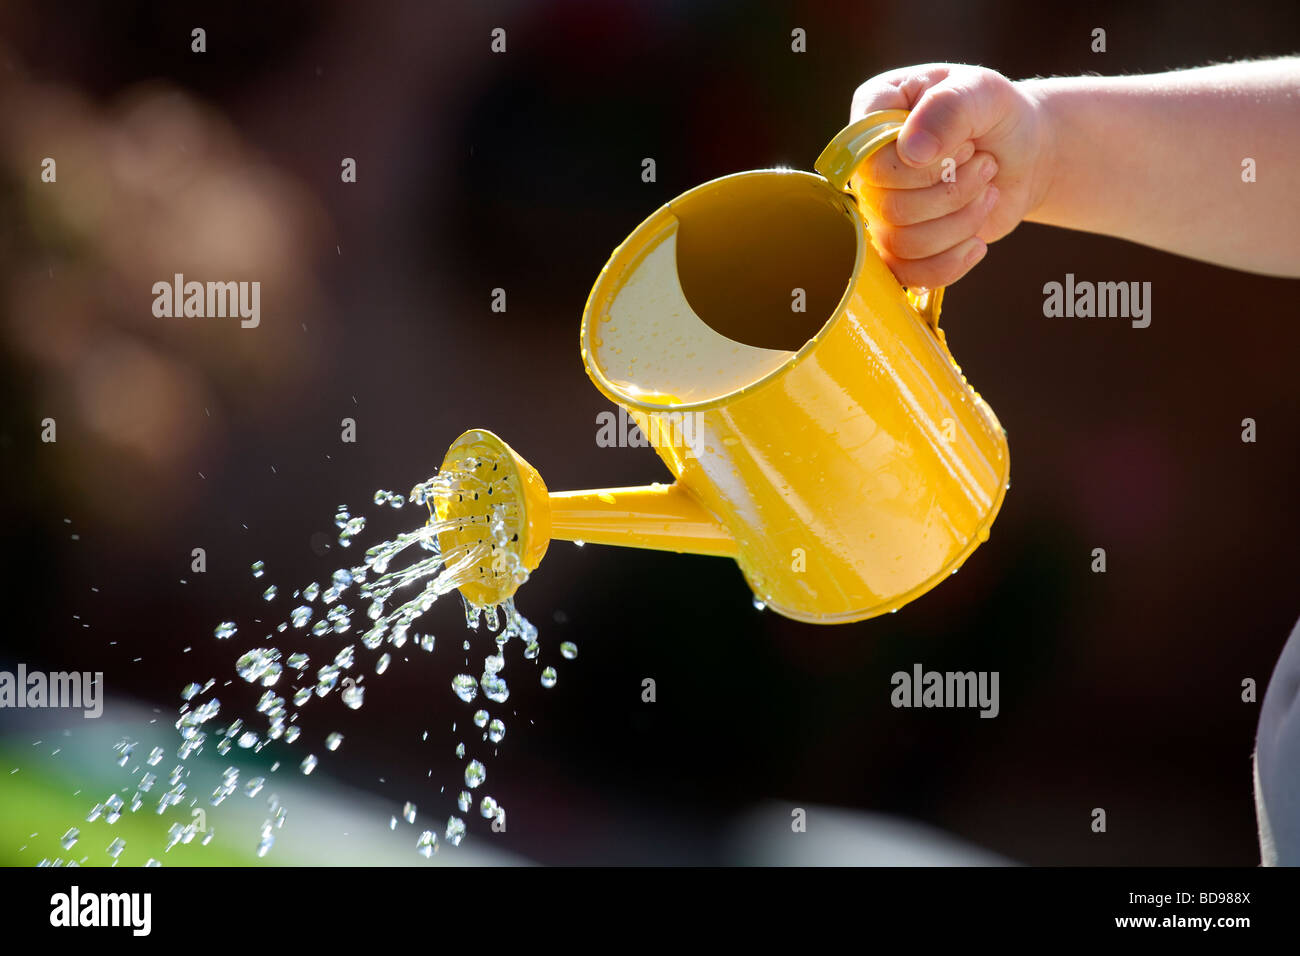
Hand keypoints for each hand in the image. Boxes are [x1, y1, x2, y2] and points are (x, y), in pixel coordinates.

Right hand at [849, 63, 1054, 286]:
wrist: (1024, 154)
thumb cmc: (997, 114)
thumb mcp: (983, 92)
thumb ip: (947, 108)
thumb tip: (910, 153)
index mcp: (873, 116)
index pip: (868, 159)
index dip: (920, 167)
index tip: (965, 144)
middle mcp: (867, 167)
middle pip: (887, 206)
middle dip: (952, 192)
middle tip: (984, 165)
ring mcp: (880, 210)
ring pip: (901, 242)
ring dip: (960, 223)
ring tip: (987, 193)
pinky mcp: (900, 247)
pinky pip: (908, 274)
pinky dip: (950, 262)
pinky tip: (976, 241)